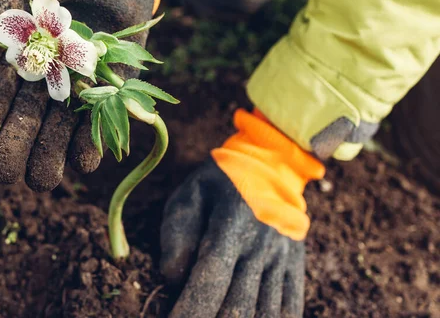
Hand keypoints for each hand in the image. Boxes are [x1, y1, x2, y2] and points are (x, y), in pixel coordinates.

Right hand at [0, 0, 155, 190]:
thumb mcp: (3, 0)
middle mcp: (26, 114)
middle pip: (6, 166)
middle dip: (12, 148)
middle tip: (29, 99)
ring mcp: (63, 120)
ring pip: (43, 173)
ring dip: (46, 152)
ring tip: (60, 106)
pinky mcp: (99, 119)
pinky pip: (85, 158)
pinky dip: (83, 149)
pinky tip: (86, 118)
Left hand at [160, 158, 304, 317]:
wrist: (272, 163)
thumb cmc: (219, 183)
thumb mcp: (190, 194)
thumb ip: (177, 233)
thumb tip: (172, 277)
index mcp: (231, 226)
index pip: (210, 280)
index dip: (191, 310)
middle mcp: (260, 247)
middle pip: (238, 305)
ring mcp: (282, 259)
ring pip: (266, 311)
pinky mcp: (296, 266)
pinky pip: (290, 307)